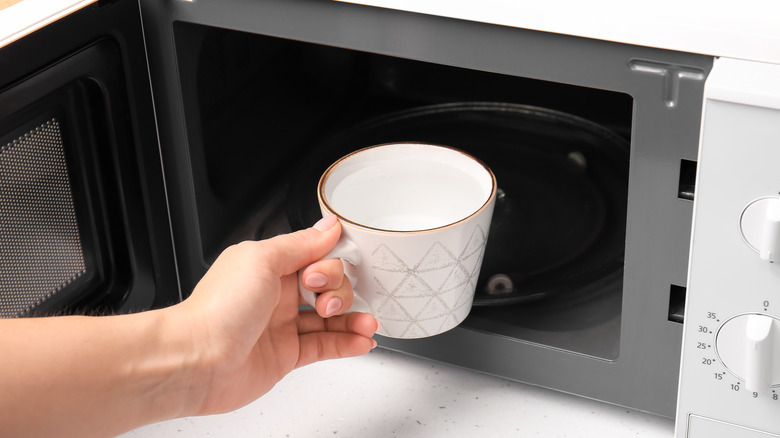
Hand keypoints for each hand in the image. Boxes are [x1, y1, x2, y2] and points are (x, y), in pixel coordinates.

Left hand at [174, 215, 378, 415]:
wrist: (195, 360)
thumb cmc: (218, 309)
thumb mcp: (262, 260)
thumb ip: (300, 244)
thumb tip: (328, 226)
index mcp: (268, 265)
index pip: (316, 257)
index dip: (329, 264)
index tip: (323, 275)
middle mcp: (276, 294)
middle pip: (328, 287)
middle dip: (340, 291)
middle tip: (326, 301)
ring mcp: (281, 326)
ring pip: (330, 318)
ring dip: (353, 318)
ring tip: (368, 323)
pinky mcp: (286, 356)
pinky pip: (325, 346)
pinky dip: (347, 343)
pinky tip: (362, 341)